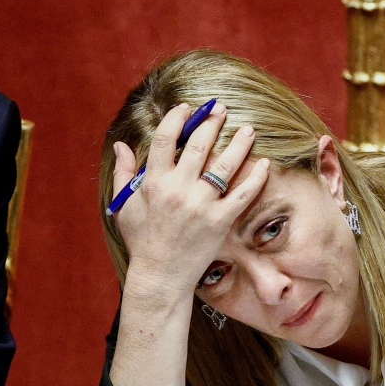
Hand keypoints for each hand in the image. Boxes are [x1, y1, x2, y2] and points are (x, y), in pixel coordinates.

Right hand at [108, 102, 268, 385]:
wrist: (160, 277)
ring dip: (239, 143)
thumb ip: (123, 173)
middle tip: (221, 109)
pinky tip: (263, 164)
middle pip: (199, 145)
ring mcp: (201, 205)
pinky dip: (255, 177)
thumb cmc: (141, 240)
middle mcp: (178, 190)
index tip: (187, 109)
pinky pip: (242, 194)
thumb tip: (122, 145)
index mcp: (153, 183)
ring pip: (225, 165)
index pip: (166, 139)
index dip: (178, 118)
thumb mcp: (124, 206)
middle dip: (212, 122)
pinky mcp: (220, 222)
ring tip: (248, 131)